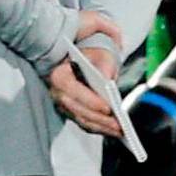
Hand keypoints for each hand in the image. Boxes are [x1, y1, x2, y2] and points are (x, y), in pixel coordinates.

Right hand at [46, 10, 124, 136]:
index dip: (90, 100)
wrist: (74, 48)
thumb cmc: (85, 44)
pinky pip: (83, 121)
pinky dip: (97, 127)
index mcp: (57, 73)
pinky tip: (112, 130)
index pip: (71, 90)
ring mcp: (61, 101)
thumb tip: (107, 78)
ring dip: (100, 127)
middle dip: (99, 119)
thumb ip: (103, 59)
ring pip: (80, 118)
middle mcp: (55, 90)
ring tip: (120, 131)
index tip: (107, 107)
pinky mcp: (69, 108)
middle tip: (119, 125)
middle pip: (77, 109)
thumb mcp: (96, 46)